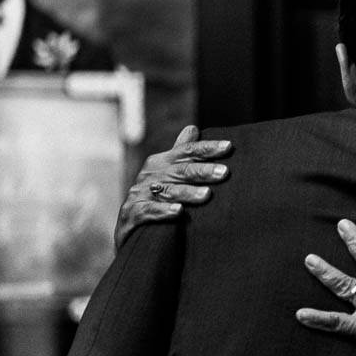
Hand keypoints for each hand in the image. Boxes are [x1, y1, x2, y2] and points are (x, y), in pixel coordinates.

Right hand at [114, 125, 232, 246]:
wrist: (126, 227)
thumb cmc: (152, 196)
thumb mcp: (163, 172)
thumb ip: (179, 153)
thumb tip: (193, 128)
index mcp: (160, 162)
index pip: (186, 151)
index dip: (207, 148)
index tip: (229, 147)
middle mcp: (150, 175)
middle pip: (180, 170)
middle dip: (202, 171)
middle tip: (224, 172)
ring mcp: (141, 194)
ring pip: (168, 191)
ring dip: (188, 192)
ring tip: (207, 195)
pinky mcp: (133, 213)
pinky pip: (150, 211)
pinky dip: (164, 211)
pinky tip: (179, 211)